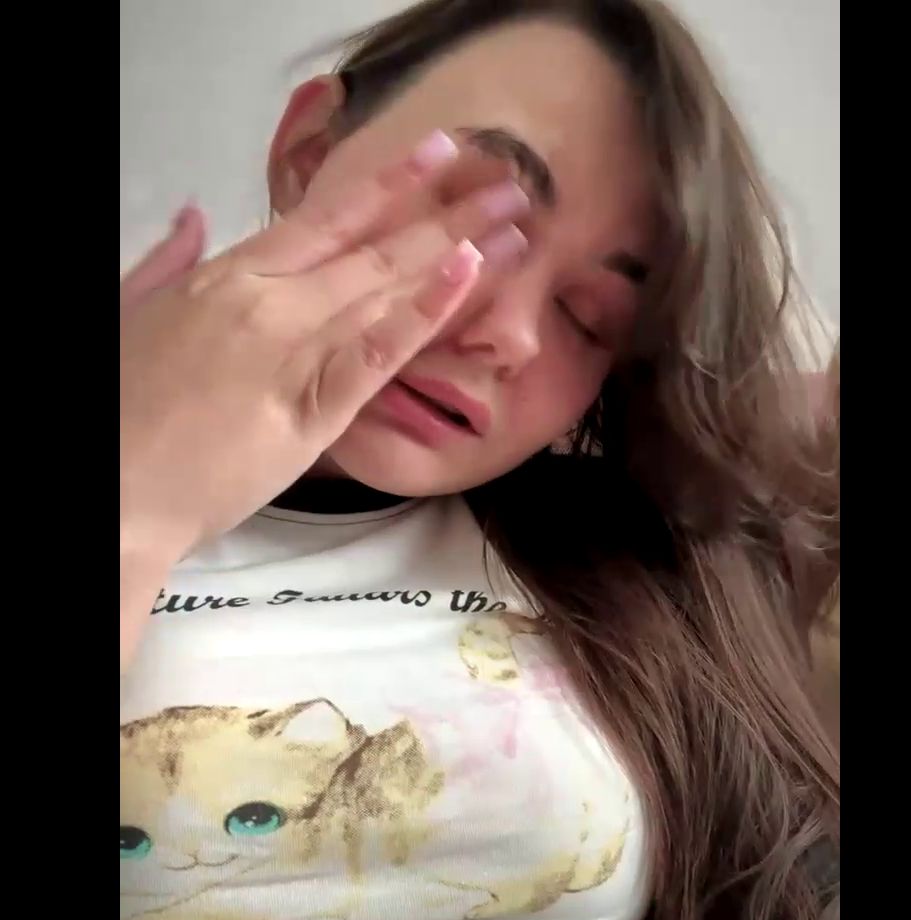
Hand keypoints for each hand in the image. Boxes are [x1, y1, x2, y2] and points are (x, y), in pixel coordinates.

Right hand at [120, 130, 527, 563]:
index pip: (326, 215)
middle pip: (372, 243)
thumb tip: (196, 219)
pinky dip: (423, 310)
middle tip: (510, 180)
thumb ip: (169, 263)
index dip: (390, 180)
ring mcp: (292, 352)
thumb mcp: (130, 314)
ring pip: (384, 286)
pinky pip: (376, 352)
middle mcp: (268, 300)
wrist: (114, 495)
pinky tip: (467, 274)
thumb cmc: (118, 408)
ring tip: (514, 218)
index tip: (442, 152)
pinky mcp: (313, 411)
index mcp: (228, 276)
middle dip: (446, 208)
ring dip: (456, 246)